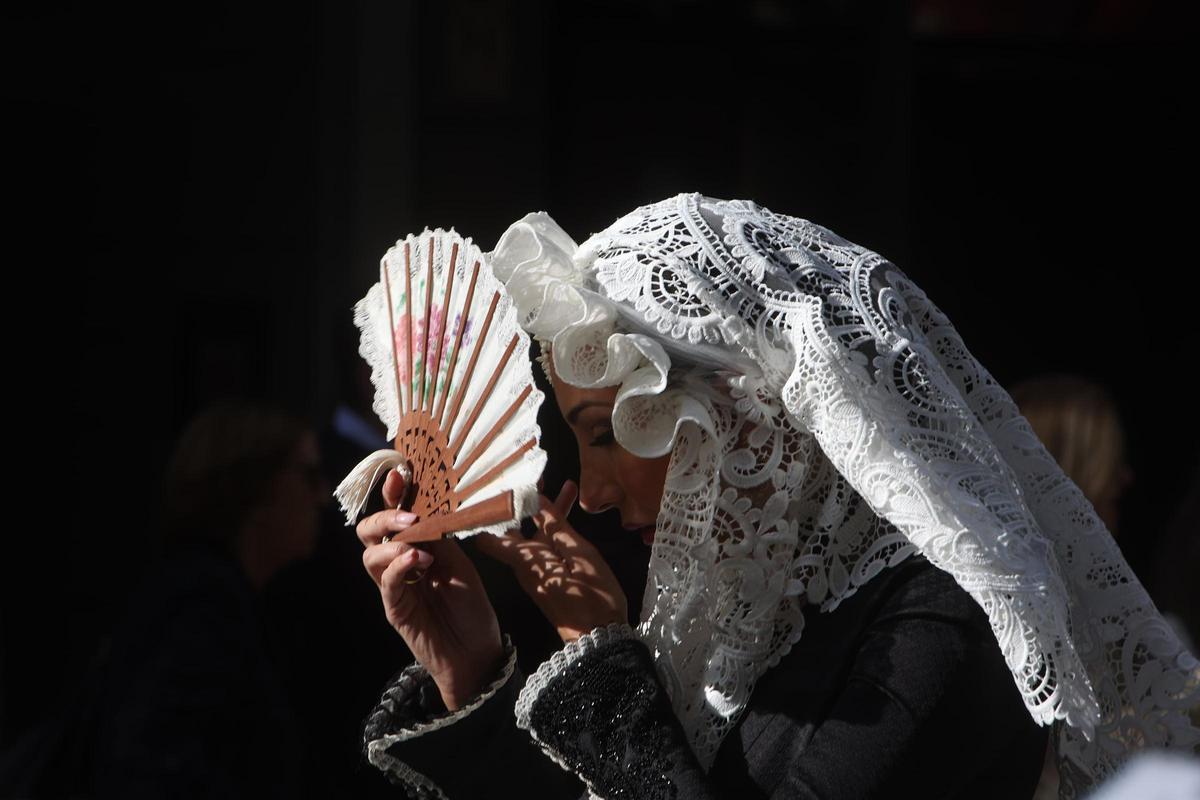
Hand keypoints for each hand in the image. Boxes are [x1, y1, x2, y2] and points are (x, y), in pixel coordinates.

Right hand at [357, 468, 502, 709]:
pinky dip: (398, 567)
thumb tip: (425, 510)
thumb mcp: (461, 564)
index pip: (396, 516)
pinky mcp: (395, 609)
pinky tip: (416, 562)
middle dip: (383, 517)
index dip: (394, 494)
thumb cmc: (472, 609)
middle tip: (407, 518)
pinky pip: (387, 583)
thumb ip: (441, 539)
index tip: (400, 473)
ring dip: (392, 544)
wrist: (478, 654)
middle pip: (369, 533)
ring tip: (420, 548)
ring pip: (370, 556)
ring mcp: (395, 587)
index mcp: (419, 547)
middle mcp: (401, 564)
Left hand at [476, 480, 627, 642]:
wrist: (601, 637)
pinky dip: (553, 525)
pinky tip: (568, 508)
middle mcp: (524, 564)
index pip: (488, 535)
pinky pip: (544, 544)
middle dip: (521, 500)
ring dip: (544, 510)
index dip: (484, 512)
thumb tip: (535, 499)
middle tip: (531, 472)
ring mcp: (536, 571)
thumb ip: (556, 526)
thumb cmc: (592, 595)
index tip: (485, 487)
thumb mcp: (579, 555)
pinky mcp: (548, 575)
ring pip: (532, 533)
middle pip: (514, 528)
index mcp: (526, 559)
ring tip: (565, 484)